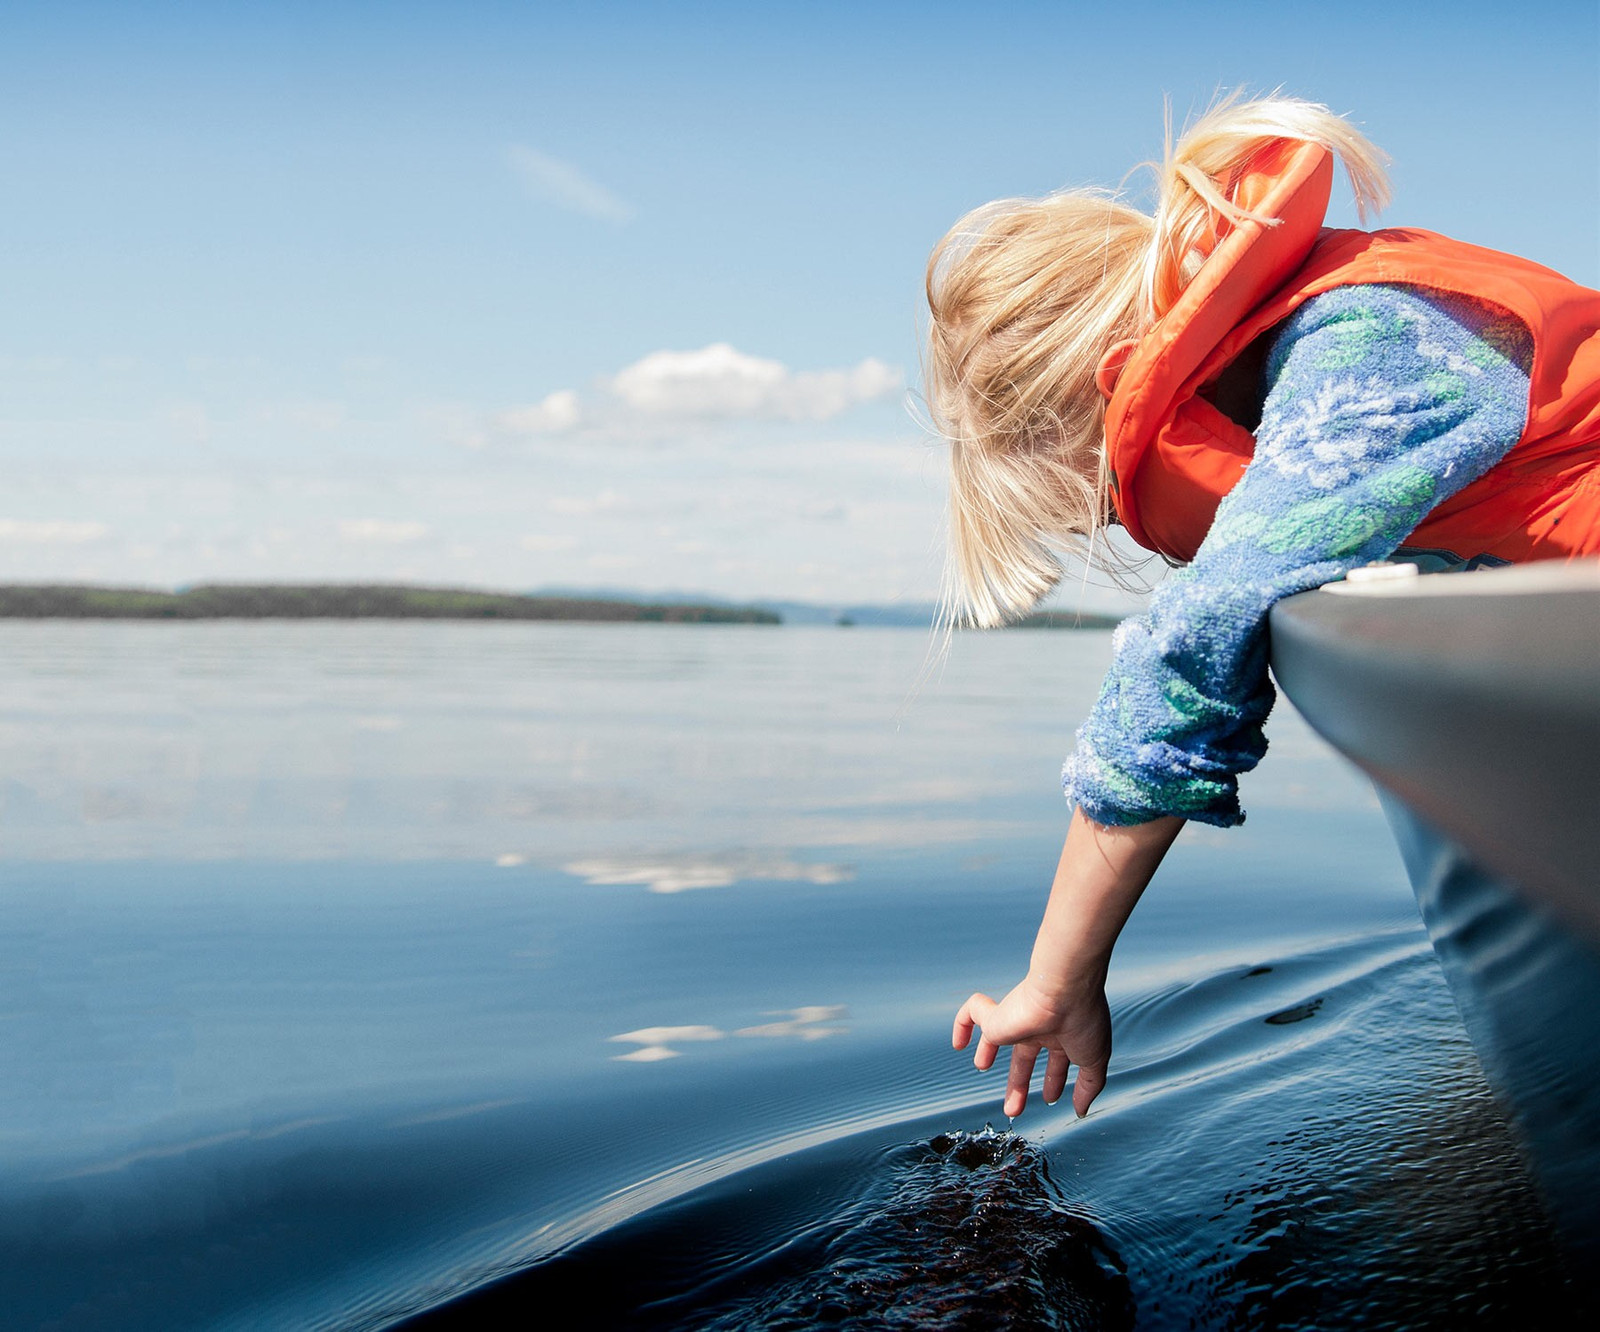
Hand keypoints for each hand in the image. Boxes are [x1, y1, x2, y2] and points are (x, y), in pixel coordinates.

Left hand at [953, 972, 1110, 1118]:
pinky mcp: (997, 1015)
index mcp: (1063, 1035)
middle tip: (1012, 1109)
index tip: (1049, 1098)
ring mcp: (1017, 1020)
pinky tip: (958, 1043)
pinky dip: (961, 1024)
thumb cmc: (1084, 1020)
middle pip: (1024, 1056)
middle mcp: (1039, 1027)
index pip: (1055, 1061)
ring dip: (988, 1051)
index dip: (1052, 1080)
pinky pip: (971, 1013)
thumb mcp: (1095, 1061)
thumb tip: (1081, 1110)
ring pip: (998, 1036)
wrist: (1066, 988)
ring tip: (981, 1066)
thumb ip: (1089, 1086)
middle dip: (1018, 1082)